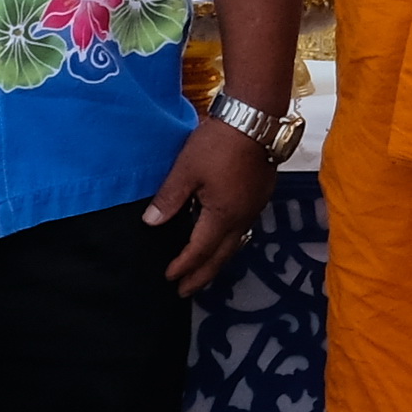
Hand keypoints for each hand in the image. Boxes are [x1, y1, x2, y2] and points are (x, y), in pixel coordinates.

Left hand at [141, 118, 277, 296]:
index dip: (183, 266)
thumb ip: (169, 199)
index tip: (169, 278)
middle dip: (203, 275)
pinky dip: (228, 243)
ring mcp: (254, 208)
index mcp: (222, 216)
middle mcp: (242, 218)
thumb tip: (151, 223)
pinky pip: (242, 230)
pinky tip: (221, 238)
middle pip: (221, 256)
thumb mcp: (186, 170)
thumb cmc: (218, 144)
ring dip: (217, 261)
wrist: (255, 120)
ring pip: (235, 244)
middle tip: (186, 291)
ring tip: (204, 271)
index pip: (199, 250)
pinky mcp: (260, 196)